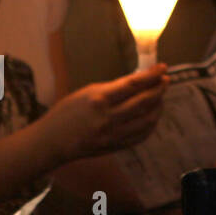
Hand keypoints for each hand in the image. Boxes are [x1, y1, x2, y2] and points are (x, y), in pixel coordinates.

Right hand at [40, 65, 168, 164]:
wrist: (50, 142)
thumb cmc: (66, 113)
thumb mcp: (87, 92)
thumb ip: (113, 88)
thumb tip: (139, 80)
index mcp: (99, 100)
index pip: (133, 85)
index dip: (152, 75)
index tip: (163, 68)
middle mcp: (108, 118)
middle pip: (144, 102)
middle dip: (159, 89)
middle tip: (165, 80)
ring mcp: (112, 135)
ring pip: (147, 120)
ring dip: (158, 106)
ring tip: (160, 97)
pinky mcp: (114, 147)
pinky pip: (141, 136)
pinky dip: (151, 124)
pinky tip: (152, 116)